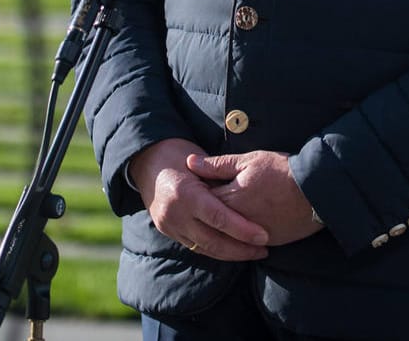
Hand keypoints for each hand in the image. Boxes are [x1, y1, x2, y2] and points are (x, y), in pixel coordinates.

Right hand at [128, 138, 268, 259]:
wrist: (145, 161)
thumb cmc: (178, 154)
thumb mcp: (201, 161)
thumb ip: (220, 180)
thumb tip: (248, 198)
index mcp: (185, 194)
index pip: (219, 218)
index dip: (243, 230)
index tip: (263, 236)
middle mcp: (175, 214)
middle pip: (213, 240)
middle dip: (240, 249)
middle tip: (263, 251)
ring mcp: (169, 226)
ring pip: (205, 248)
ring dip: (230, 254)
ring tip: (253, 253)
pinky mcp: (168, 231)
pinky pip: (196, 246)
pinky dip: (215, 249)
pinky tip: (232, 250)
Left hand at [187, 151, 324, 246]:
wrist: (316, 190)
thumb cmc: (283, 170)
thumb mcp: (249, 160)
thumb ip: (218, 165)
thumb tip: (190, 163)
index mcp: (231, 197)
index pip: (203, 201)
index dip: (198, 194)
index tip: (197, 189)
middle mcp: (238, 220)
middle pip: (212, 222)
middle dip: (207, 215)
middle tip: (208, 206)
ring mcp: (253, 234)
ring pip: (228, 237)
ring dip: (222, 229)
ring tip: (225, 217)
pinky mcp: (268, 241)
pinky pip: (246, 244)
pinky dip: (240, 238)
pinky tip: (241, 228)